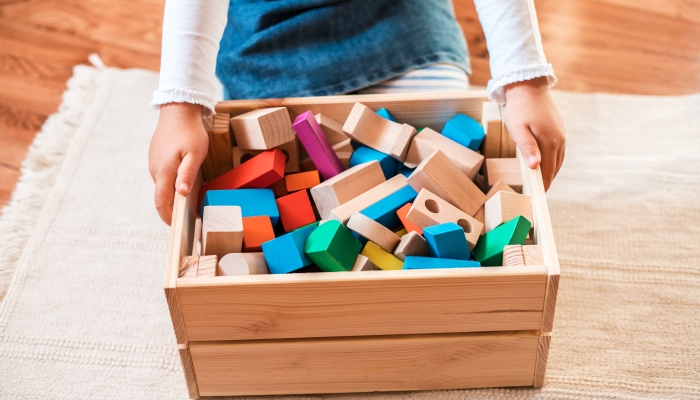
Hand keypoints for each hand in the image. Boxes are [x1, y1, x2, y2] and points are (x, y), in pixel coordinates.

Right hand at [148, 103, 208, 224]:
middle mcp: (155, 170)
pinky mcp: (156, 159)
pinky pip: (163, 177)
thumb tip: (181, 193)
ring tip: (191, 203)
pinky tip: (184, 184)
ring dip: (174, 197)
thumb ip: (187, 174)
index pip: (161, 203)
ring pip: (163, 187)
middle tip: (191, 218)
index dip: (168, 218)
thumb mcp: (195, 153)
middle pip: (162, 198)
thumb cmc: (190, 132)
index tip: (180, 228)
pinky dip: (172, 185)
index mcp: (164, 172)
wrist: (177, 111)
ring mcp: (154, 164)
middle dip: (174, 211)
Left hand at [502, 77, 565, 190]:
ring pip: (557, 162)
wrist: (528, 86)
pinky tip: (544, 166)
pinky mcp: (559, 131)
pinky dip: (551, 162)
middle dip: (545, 183)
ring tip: (540, 186)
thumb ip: (527, 147)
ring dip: (549, 173)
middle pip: (553, 169)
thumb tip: (536, 167)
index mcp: (549, 143)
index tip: (536, 200)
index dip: (541, 187)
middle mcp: (559, 141)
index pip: (546, 172)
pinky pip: (557, 152)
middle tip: (536, 197)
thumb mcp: (518, 129)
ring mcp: (561, 136)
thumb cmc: (519, 108)